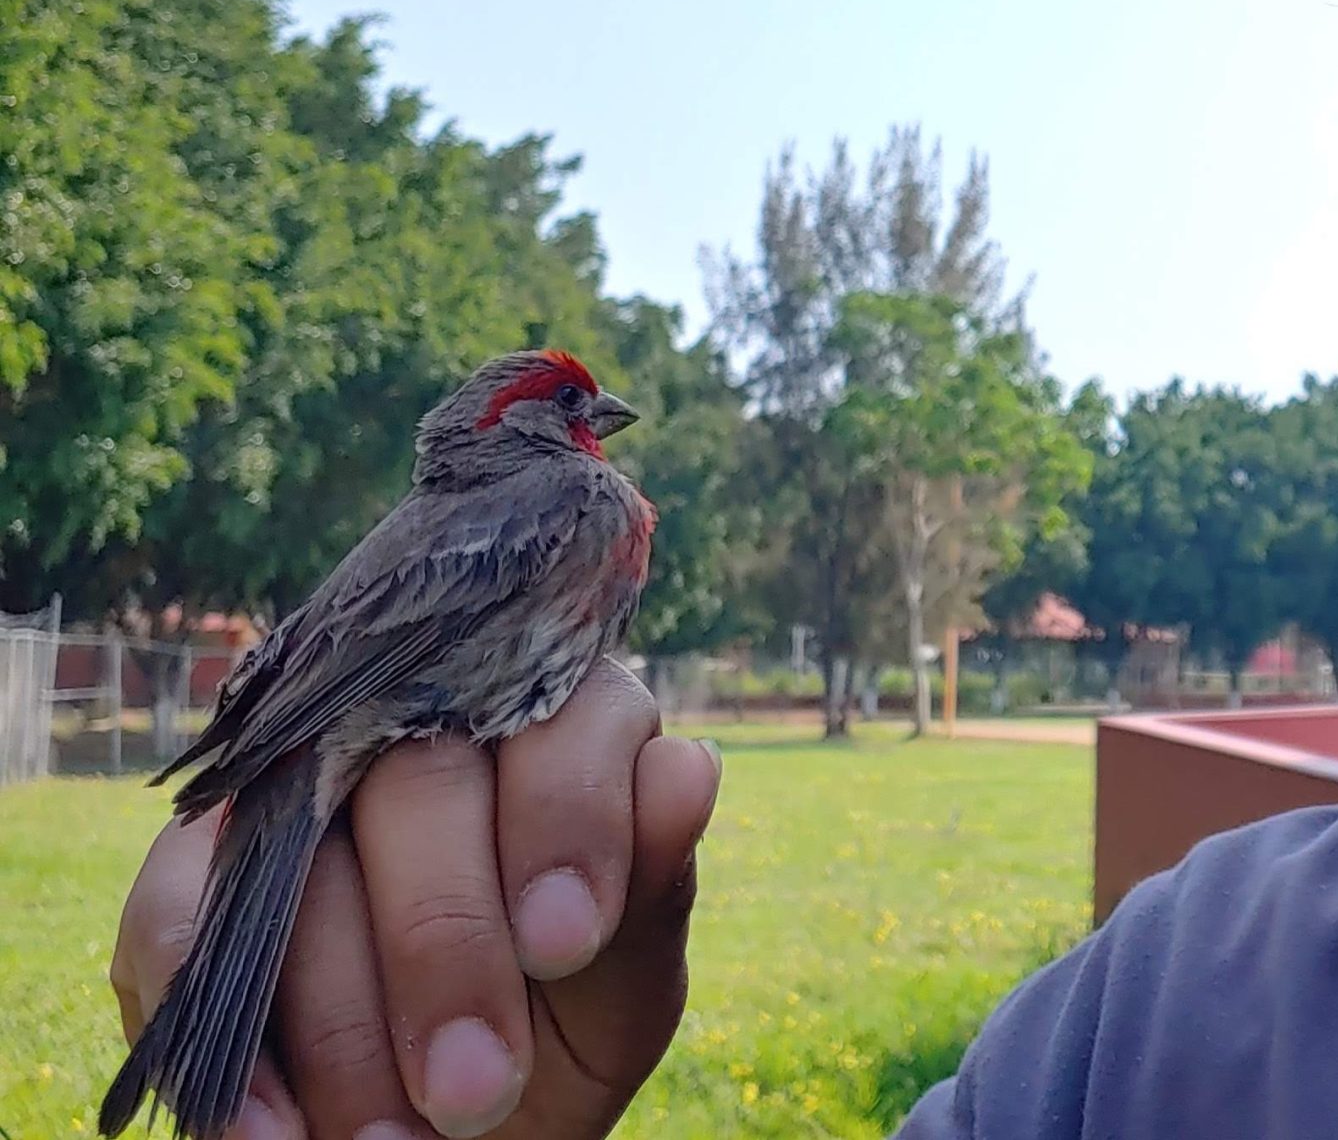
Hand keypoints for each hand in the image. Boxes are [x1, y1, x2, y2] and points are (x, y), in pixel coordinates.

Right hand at [109, 659, 720, 1139]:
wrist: (452, 1132)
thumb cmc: (557, 1037)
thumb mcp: (621, 991)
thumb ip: (651, 894)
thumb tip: (683, 776)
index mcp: (563, 731)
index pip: (570, 716)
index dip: (568, 820)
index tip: (567, 946)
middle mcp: (429, 725)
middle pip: (421, 782)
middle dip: (447, 948)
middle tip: (476, 1090)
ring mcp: (302, 784)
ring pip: (299, 850)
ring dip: (339, 1018)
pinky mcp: (200, 864)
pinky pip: (176, 910)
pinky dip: (224, 1030)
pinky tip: (274, 1128)